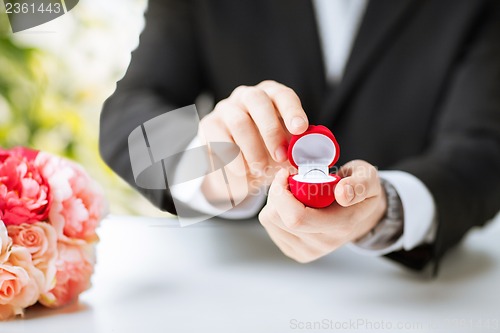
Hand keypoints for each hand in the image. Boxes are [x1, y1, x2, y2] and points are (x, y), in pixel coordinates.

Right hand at [199, 80, 308, 204]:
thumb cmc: (267, 151)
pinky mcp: (209, 125)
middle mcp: (247, 96)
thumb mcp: (285, 149)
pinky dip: (233, 159)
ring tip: (261, 170)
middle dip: (271, 130)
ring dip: (253, 149)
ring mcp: (225, 108)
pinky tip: (243, 173)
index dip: (292, 110)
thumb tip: (315, 157)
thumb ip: (298, 149)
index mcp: (271, 96)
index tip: (300, 129)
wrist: (236, 165)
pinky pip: (219, 139)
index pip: (282, 95)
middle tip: (281, 157)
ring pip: (238, 121)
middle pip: (257, 101)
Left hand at [258, 160, 386, 262]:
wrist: (359, 212)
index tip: (287, 172)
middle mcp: (323, 243)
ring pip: (270, 221)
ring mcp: (307, 251)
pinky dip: (274, 210)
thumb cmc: (358, 189)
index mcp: (341, 225)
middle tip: (289, 177)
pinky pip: (270, 226)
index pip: (297, 218)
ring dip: (274, 200)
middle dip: (276, 192)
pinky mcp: (295, 251)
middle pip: (278, 218)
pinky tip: (290, 203)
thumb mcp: (367, 177)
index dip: (282, 192)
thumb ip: (359, 184)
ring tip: (293, 191)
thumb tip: (342, 194)